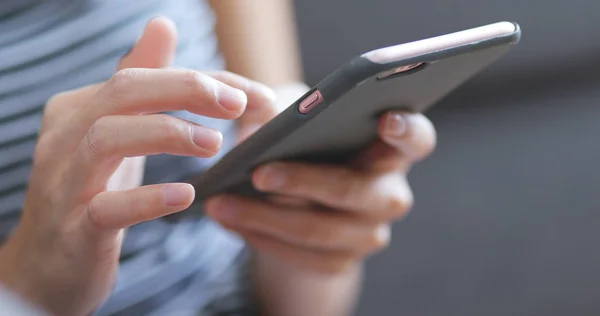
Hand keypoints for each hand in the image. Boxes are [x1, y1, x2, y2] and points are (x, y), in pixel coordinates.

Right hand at [0, 17, 273, 314]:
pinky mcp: (73, 229)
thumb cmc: (90, 190)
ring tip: (215, 143)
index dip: (203, 81)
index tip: (254, 96)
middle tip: (238, 105)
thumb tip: (161, 24)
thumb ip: (138, 82)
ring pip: (108, 138)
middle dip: (187, 89)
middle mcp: (66, 136)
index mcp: (80, 108)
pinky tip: (185, 195)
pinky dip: (148, 198)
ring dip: (169, 133)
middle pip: (124, 91)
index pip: (144, 76)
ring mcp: (65, 182)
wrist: (47, 265)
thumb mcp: (116, 131)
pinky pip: (106, 207)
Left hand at [206, 106, 435, 273]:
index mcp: (390, 150)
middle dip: (304, 181)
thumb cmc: (303, 139)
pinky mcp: (341, 260)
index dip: (407, 131)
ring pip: (320, 229)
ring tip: (221, 202)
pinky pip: (301, 256)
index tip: (386, 120)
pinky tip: (230, 220)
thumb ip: (285, 104)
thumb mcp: (294, 111)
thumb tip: (261, 116)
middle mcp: (389, 194)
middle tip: (259, 172)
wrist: (300, 196)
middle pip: (356, 190)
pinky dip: (260, 237)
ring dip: (265, 217)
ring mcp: (368, 232)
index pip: (416, 139)